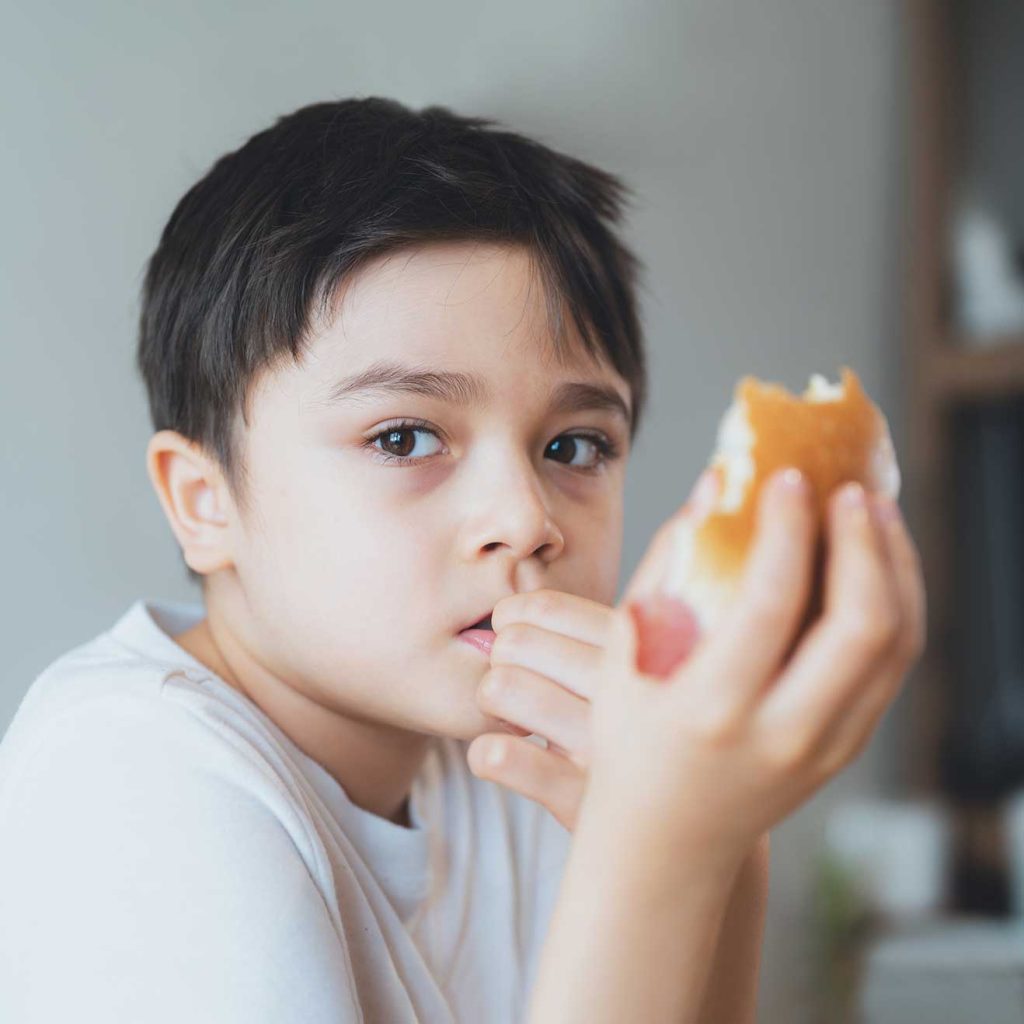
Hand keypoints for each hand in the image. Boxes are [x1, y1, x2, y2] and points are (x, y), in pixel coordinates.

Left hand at [465, 470, 724, 830]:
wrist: (718, 840)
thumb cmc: (698, 726)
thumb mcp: (698, 658)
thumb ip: (676, 589)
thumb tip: (699, 493)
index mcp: (659, 649)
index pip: (570, 610)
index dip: (530, 609)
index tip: (516, 615)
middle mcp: (635, 695)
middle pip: (527, 644)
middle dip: (510, 644)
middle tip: (508, 651)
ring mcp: (608, 752)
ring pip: (507, 691)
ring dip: (497, 688)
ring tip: (504, 692)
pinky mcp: (584, 805)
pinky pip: (508, 761)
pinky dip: (493, 754)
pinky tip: (495, 748)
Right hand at [581, 469, 925, 868]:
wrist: (665, 843)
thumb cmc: (632, 743)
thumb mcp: (624, 658)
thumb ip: (665, 569)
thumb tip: (711, 491)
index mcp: (713, 708)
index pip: (773, 603)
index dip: (787, 529)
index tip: (787, 478)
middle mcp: (782, 733)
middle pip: (862, 625)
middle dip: (864, 541)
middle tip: (847, 489)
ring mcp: (825, 747)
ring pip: (896, 645)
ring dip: (894, 567)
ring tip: (872, 512)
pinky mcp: (847, 748)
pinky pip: (892, 667)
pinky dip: (896, 604)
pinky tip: (875, 564)